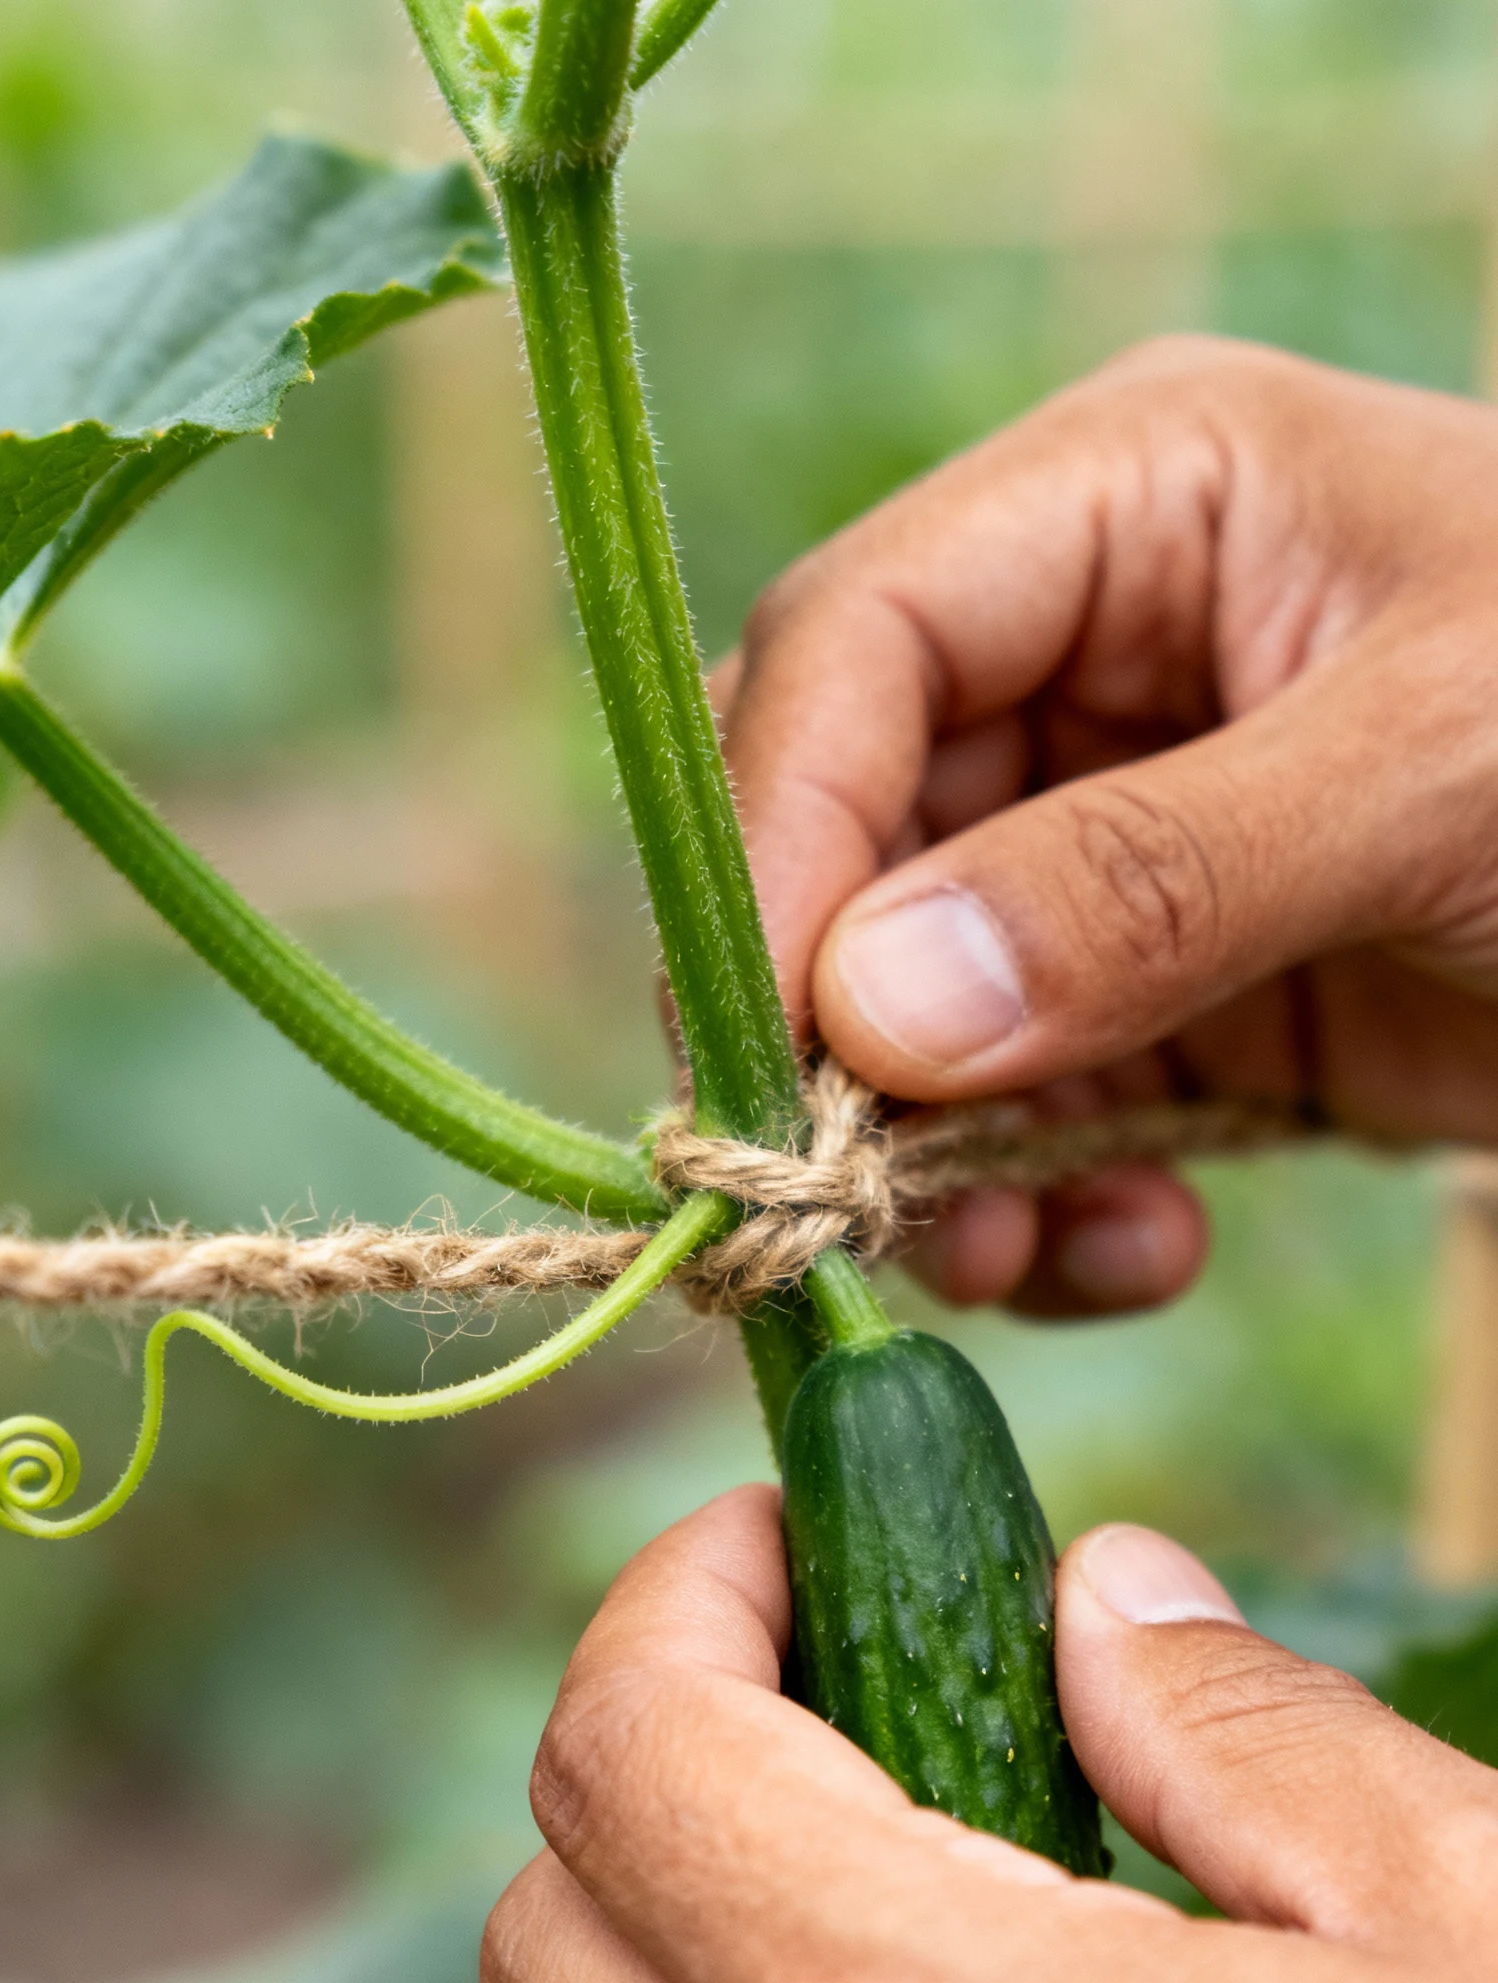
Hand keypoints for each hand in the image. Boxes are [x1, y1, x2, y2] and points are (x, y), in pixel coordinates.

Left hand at [483, 1487, 1497, 1982]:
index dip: (680, 1593)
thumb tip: (1104, 1599)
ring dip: (662, 1980)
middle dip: (647, 1768)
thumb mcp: (1469, 1924)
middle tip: (813, 1706)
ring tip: (848, 1913)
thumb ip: (1239, 1728)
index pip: (630, 1745)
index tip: (781, 1539)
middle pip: (545, 1933)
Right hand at [714, 336, 1497, 1314]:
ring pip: (902, 1001)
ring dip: (932, 1152)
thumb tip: (865, 1016)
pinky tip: (1141, 1247)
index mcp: (1132, 503)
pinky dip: (1044, 1200)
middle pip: (841, 833)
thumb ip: (1148, 881)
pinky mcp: (1160, 993)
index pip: (854, 646)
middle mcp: (1086, 660)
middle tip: (843, 1201)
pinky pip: (1021, 1106)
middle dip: (829, 1027)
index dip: (773, 843)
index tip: (771, 1052)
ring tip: (1012, 1259)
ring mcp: (1110, 838)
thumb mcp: (1435, 775)